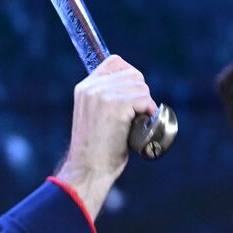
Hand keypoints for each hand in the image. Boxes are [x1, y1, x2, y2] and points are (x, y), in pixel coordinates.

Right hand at [55, 55, 156, 218]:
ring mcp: (102, 95)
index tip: (134, 98)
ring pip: (141, 87)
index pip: (115, 62)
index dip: (131, 77)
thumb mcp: (95, 116)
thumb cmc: (96, 150)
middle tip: (137, 116)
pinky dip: (148, 112)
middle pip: (133, 74)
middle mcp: (91, 87)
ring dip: (145, 105)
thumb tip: (135, 87)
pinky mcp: (115, 106)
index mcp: (85, 88)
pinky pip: (144, 99)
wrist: (88, 170)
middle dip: (141, 94)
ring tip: (136, 124)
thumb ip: (107, 99)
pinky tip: (139, 126)